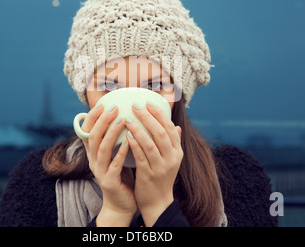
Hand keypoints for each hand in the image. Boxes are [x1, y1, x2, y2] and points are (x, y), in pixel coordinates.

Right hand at [80, 104, 136, 225]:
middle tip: (113, 108)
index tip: (102, 104)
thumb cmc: (121, 174)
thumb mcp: (115, 154)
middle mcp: (93, 160)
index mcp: (93, 153)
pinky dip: (120, 153)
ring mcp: (100, 171)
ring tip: (122, 121)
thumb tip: (124, 115)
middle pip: (92, 137)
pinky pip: (114, 165)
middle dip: (102, 121)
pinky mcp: (109, 181)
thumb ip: (116, 138)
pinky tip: (128, 143)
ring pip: (102, 149)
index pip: (87, 131)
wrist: (121, 203)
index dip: (92, 117)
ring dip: (111, 133)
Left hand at [125, 102, 182, 226]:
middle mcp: (172, 158)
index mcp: (177, 152)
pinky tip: (127, 136)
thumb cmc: (161, 176)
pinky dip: (134, 145)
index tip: (148, 103)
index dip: (160, 114)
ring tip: (127, 118)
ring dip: (138, 129)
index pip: (170, 128)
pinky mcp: (148, 175)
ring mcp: (161, 167)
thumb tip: (177, 125)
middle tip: (136, 106)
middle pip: (161, 133)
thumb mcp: (171, 160)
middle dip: (148, 118)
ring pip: (150, 144)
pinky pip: (141, 157)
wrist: (157, 202)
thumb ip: (174, 142)